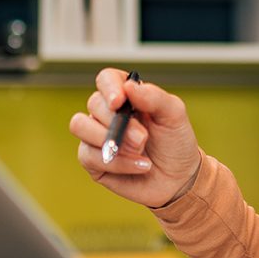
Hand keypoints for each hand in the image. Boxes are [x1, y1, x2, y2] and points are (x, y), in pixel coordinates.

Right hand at [68, 68, 202, 207]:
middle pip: (94, 103)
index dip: (109, 88)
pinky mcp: (92, 160)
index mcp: (127, 95)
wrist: (178, 178)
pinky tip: (139, 166)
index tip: (120, 102)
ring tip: (139, 151)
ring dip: (109, 140)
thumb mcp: (174, 115)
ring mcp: (96, 135)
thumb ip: (154, 97)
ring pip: (80, 126)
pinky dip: (117, 163)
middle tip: (143, 139)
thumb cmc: (175, 142)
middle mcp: (107, 112)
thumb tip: (129, 86)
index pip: (106, 79)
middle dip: (119, 123)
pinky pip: (88, 155)